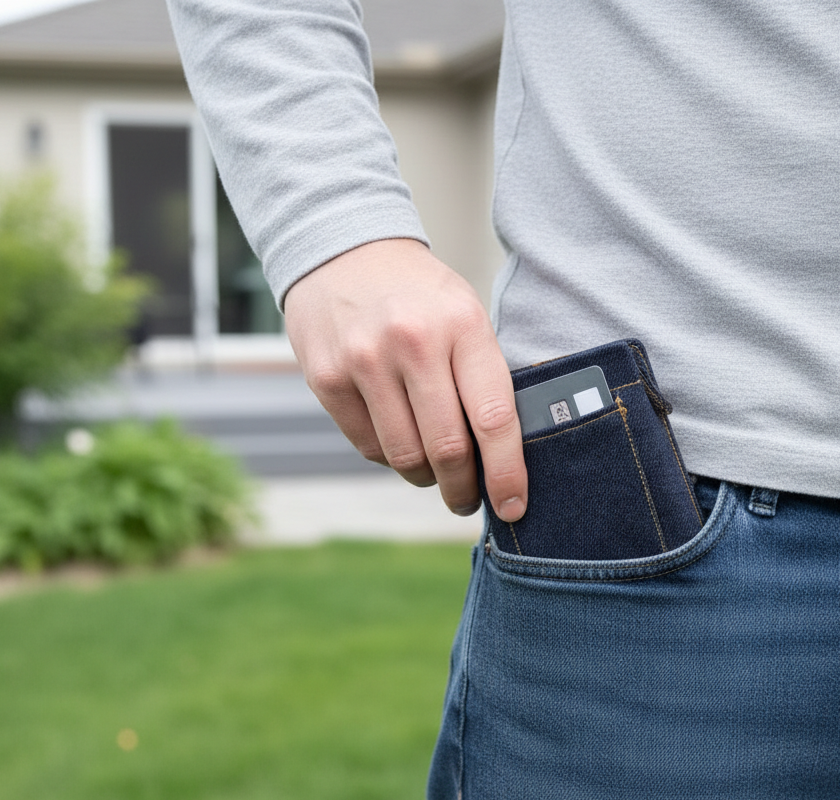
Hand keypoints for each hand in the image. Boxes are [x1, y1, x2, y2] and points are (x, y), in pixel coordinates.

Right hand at [284, 238, 526, 520]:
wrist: (342, 251)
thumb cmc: (419, 296)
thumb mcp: (464, 316)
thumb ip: (481, 379)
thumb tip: (498, 460)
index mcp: (462, 324)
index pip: (493, 418)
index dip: (507, 474)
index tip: (512, 507)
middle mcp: (412, 342)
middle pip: (447, 449)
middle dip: (463, 489)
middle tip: (468, 500)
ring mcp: (364, 361)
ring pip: (405, 457)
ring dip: (425, 479)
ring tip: (433, 474)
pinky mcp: (327, 379)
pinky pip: (368, 447)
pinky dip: (390, 457)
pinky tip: (398, 440)